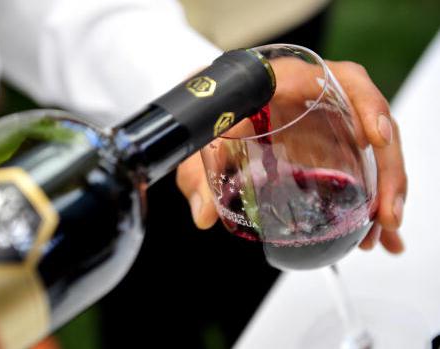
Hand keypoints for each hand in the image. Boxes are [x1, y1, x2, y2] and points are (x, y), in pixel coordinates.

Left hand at [176, 60, 406, 253]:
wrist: (210, 109)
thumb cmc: (209, 115)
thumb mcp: (200, 144)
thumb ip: (197, 177)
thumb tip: (204, 216)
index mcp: (284, 81)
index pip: (336, 80)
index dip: (364, 105)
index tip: (374, 140)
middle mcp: (314, 95)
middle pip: (368, 122)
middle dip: (387, 167)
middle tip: (386, 213)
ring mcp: (325, 118)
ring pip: (372, 146)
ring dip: (385, 189)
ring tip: (385, 232)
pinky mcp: (329, 139)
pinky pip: (362, 164)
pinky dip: (373, 197)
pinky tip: (380, 231)